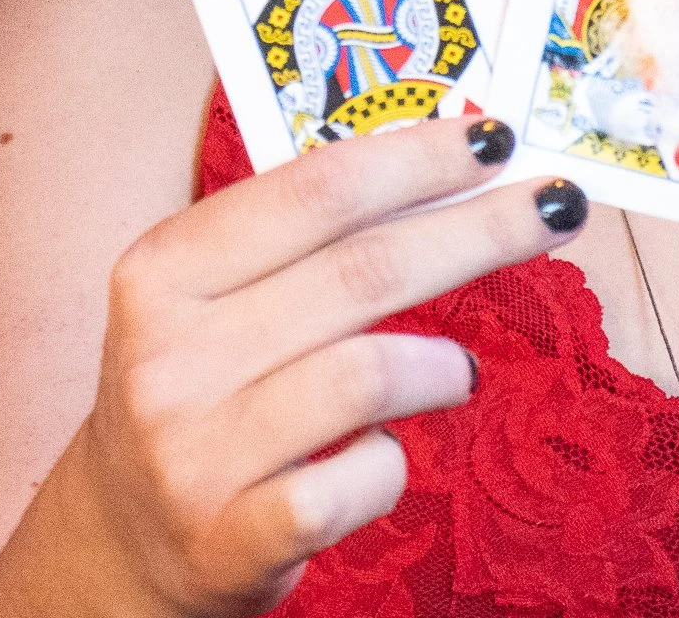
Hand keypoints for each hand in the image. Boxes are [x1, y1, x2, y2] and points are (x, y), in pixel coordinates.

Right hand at [0, 117, 582, 617]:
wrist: (120, 542)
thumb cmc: (205, 387)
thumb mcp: (215, 297)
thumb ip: (306, 235)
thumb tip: (453, 157)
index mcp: (164, 269)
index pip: (317, 188)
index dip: (420, 157)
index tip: (497, 135)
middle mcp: (169, 355)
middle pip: (364, 269)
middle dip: (480, 230)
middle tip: (557, 206)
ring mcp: (194, 453)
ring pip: (369, 373)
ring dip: (443, 364)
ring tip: (458, 371)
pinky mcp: (230, 539)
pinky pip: (358, 480)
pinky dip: (391, 463)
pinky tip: (382, 454)